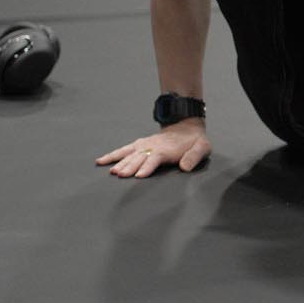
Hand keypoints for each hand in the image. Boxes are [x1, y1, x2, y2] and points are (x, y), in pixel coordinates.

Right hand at [96, 120, 210, 177]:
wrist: (186, 127)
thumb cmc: (194, 141)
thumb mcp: (202, 147)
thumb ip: (194, 156)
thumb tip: (185, 167)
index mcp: (167, 149)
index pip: (155, 159)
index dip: (147, 167)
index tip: (138, 175)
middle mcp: (153, 147)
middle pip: (139, 158)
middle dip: (130, 167)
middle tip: (121, 175)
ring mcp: (144, 145)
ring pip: (130, 154)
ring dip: (120, 162)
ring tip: (112, 171)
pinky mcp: (139, 145)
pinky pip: (123, 150)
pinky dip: (112, 155)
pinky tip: (101, 162)